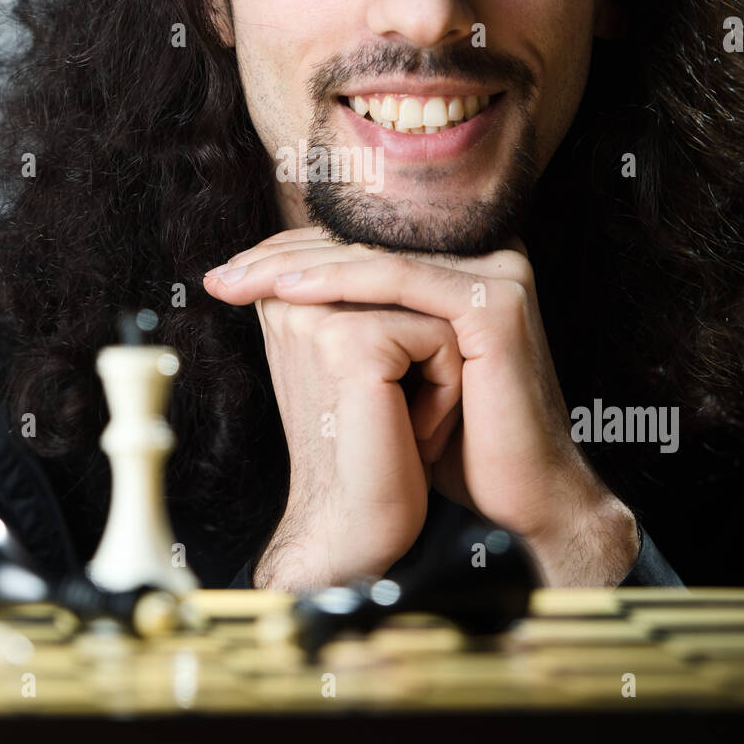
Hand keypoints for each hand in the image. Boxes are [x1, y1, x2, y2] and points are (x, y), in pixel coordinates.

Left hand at [204, 230, 638, 587]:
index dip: (292, 253)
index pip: (363, 244)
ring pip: (377, 259)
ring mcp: (497, 274)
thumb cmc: (457, 442)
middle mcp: (486, 256)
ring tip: (242, 280)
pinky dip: (342, 284)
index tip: (229, 274)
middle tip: (222, 275)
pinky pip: (403, 282)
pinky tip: (290, 291)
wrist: (522, 499)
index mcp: (463, 264)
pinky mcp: (495, 302)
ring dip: (300, 266)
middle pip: (366, 245)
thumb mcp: (395, 370)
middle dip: (283, 258)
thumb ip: (358, 321)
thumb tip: (277, 285)